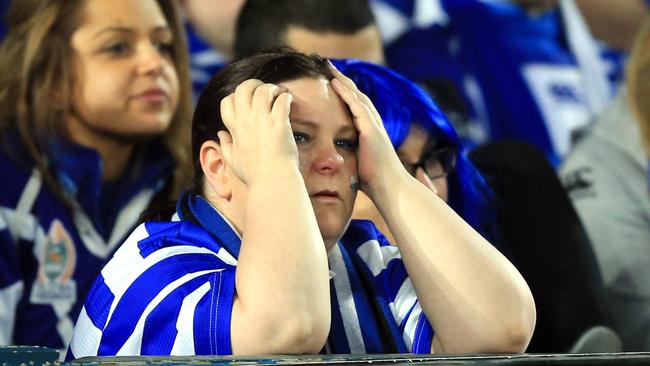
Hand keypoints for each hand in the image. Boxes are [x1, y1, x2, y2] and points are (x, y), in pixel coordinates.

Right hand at [219, 79, 296, 184]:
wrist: (272, 182)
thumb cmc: (254, 174)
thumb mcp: (233, 161)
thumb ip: (225, 146)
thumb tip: (221, 135)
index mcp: (235, 129)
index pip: (227, 101)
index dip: (236, 97)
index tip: (248, 101)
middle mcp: (246, 122)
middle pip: (243, 89)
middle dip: (254, 84)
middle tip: (265, 89)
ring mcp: (262, 122)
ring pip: (263, 90)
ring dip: (272, 88)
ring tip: (280, 93)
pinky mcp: (279, 124)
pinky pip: (282, 100)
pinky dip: (286, 97)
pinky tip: (289, 101)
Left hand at [328, 63, 405, 195]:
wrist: (389, 188)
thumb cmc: (374, 182)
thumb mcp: (358, 164)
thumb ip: (350, 156)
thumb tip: (334, 161)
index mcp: (370, 131)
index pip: (356, 107)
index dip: (345, 93)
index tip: (333, 82)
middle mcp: (374, 124)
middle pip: (357, 96)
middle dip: (343, 81)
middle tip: (330, 67)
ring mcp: (374, 126)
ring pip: (357, 96)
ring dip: (343, 81)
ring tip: (330, 68)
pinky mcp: (371, 130)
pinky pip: (357, 106)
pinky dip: (346, 93)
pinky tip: (335, 83)